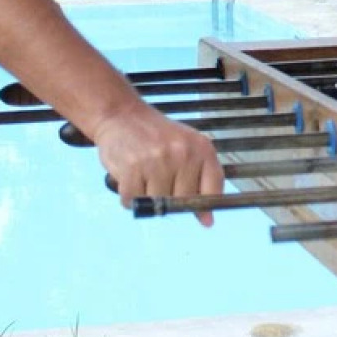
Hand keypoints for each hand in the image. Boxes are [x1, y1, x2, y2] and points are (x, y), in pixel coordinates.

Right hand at [94, 101, 224, 225]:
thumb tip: (207, 221)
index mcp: (202, 148)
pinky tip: (131, 178)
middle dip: (170, 199)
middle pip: (183, 202)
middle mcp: (182, 153)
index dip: (205, 206)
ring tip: (145, 176)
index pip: (213, 189)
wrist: (123, 116)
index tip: (200, 214)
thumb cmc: (158, 136)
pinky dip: (130, 197)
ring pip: (158, 204)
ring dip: (148, 198)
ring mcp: (157, 161)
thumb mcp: (188, 148)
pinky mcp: (132, 168)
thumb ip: (202, 181)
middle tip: (160, 181)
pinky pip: (133, 201)